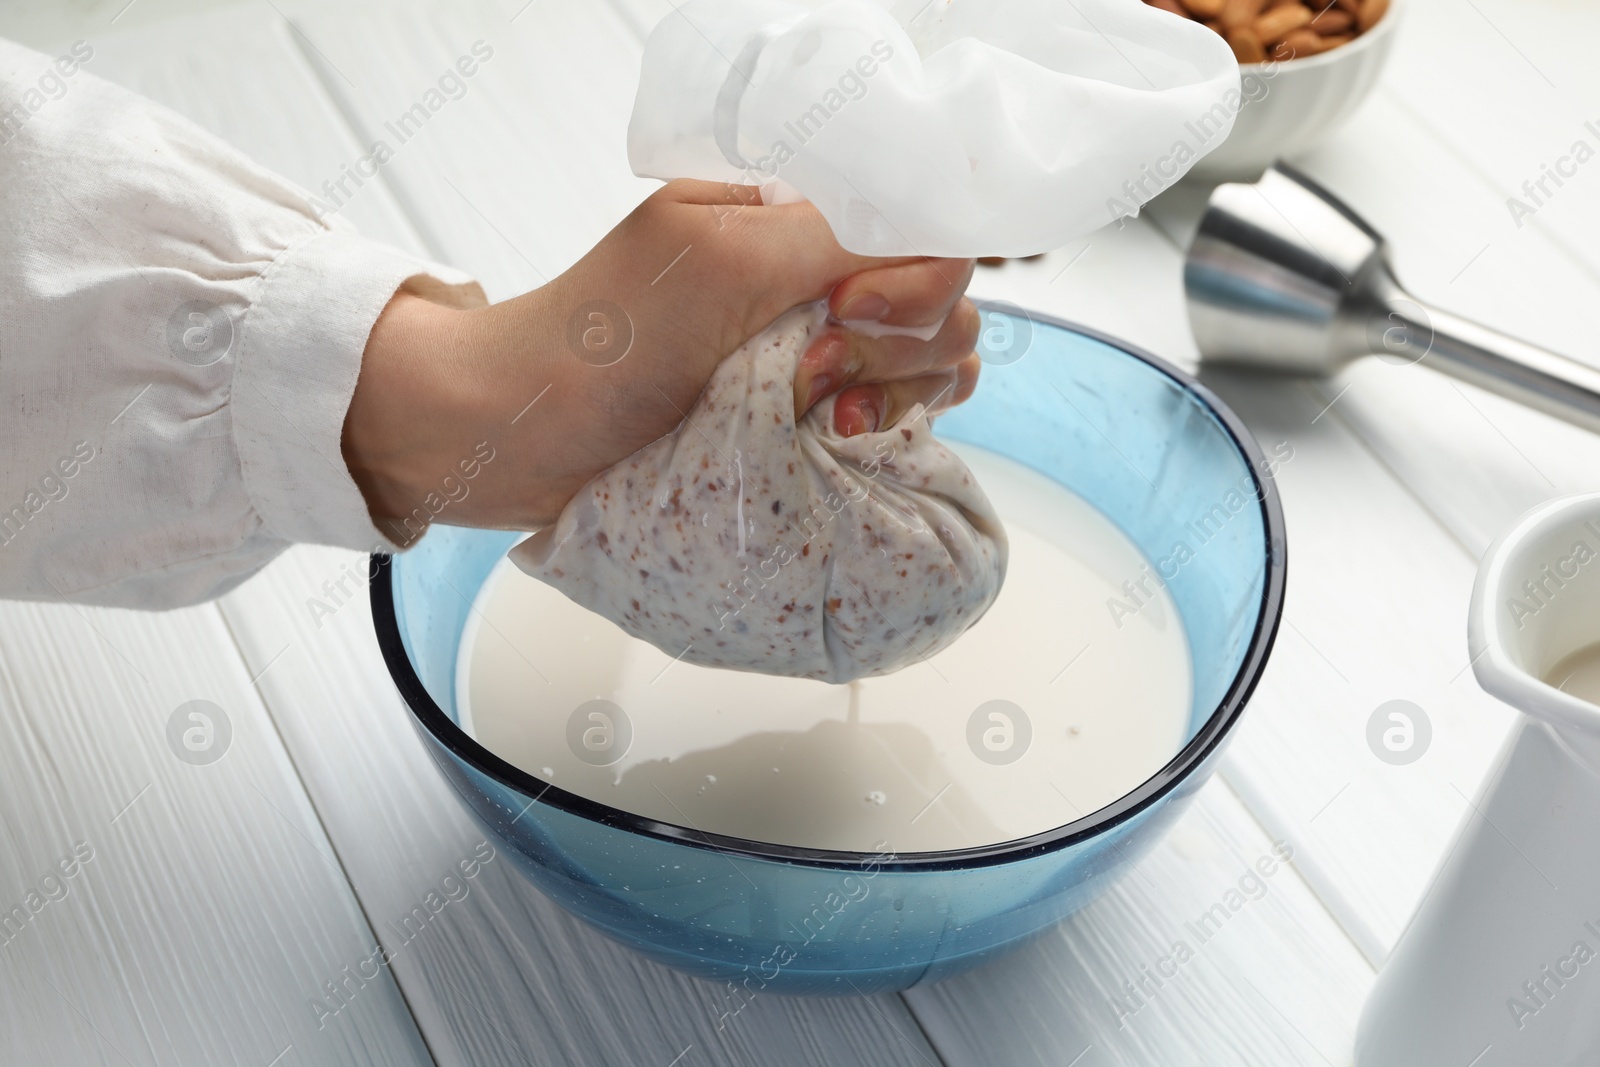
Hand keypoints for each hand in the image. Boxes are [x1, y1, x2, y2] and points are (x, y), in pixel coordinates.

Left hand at [344, 180, 980, 541]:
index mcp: (796, 220)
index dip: (912, 281)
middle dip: (894, 344)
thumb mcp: (721, 256)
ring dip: (894, 394)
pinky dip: (884, 432)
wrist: (527, 433)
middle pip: (941, 304)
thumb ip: (833, 237)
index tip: (846, 313)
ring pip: (932, 368)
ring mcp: (820, 358)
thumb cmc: (606, 337)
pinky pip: (896, 424)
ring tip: (822, 419)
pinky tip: (832, 440)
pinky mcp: (810, 425)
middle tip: (808, 371)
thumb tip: (935, 247)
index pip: (923, 233)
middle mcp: (818, 283)